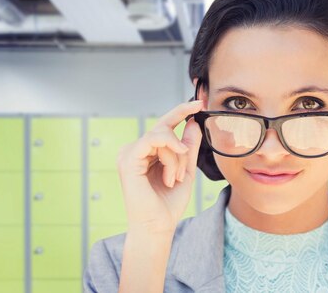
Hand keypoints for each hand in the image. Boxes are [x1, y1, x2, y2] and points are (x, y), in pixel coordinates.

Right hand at [116, 100, 203, 232]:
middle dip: (181, 146)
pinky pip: (153, 141)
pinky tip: (171, 174)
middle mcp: (136, 149)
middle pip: (165, 129)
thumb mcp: (186, 169)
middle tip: (186, 162)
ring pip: (161, 136)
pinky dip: (168, 155)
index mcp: (148, 151)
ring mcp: (129, 152)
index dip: (181, 110)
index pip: (165, 124)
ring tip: (175, 178)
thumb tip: (193, 122)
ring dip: (176, 157)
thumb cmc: (169, 202)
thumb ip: (189, 146)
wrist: (158, 225)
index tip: (199, 102)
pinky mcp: (128, 158)